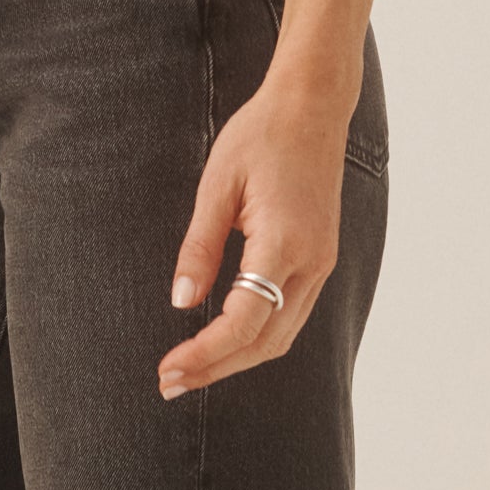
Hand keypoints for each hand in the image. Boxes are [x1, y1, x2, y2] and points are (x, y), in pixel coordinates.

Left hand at [158, 68, 353, 395]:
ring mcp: (321, 262)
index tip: (168, 370)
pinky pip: (291, 314)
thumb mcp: (218, 184)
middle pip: (265, 342)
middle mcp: (311, 262)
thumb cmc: (260, 135)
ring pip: (282, 336)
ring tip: (192, 369)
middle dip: (217, 368)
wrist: (312, 106)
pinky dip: (258, 337)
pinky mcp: (321, 258)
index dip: (204, 354)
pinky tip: (227, 338)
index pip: (244, 321)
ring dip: (237, 359)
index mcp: (283, 242)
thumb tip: (180, 303)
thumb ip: (199, 247)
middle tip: (169, 383)